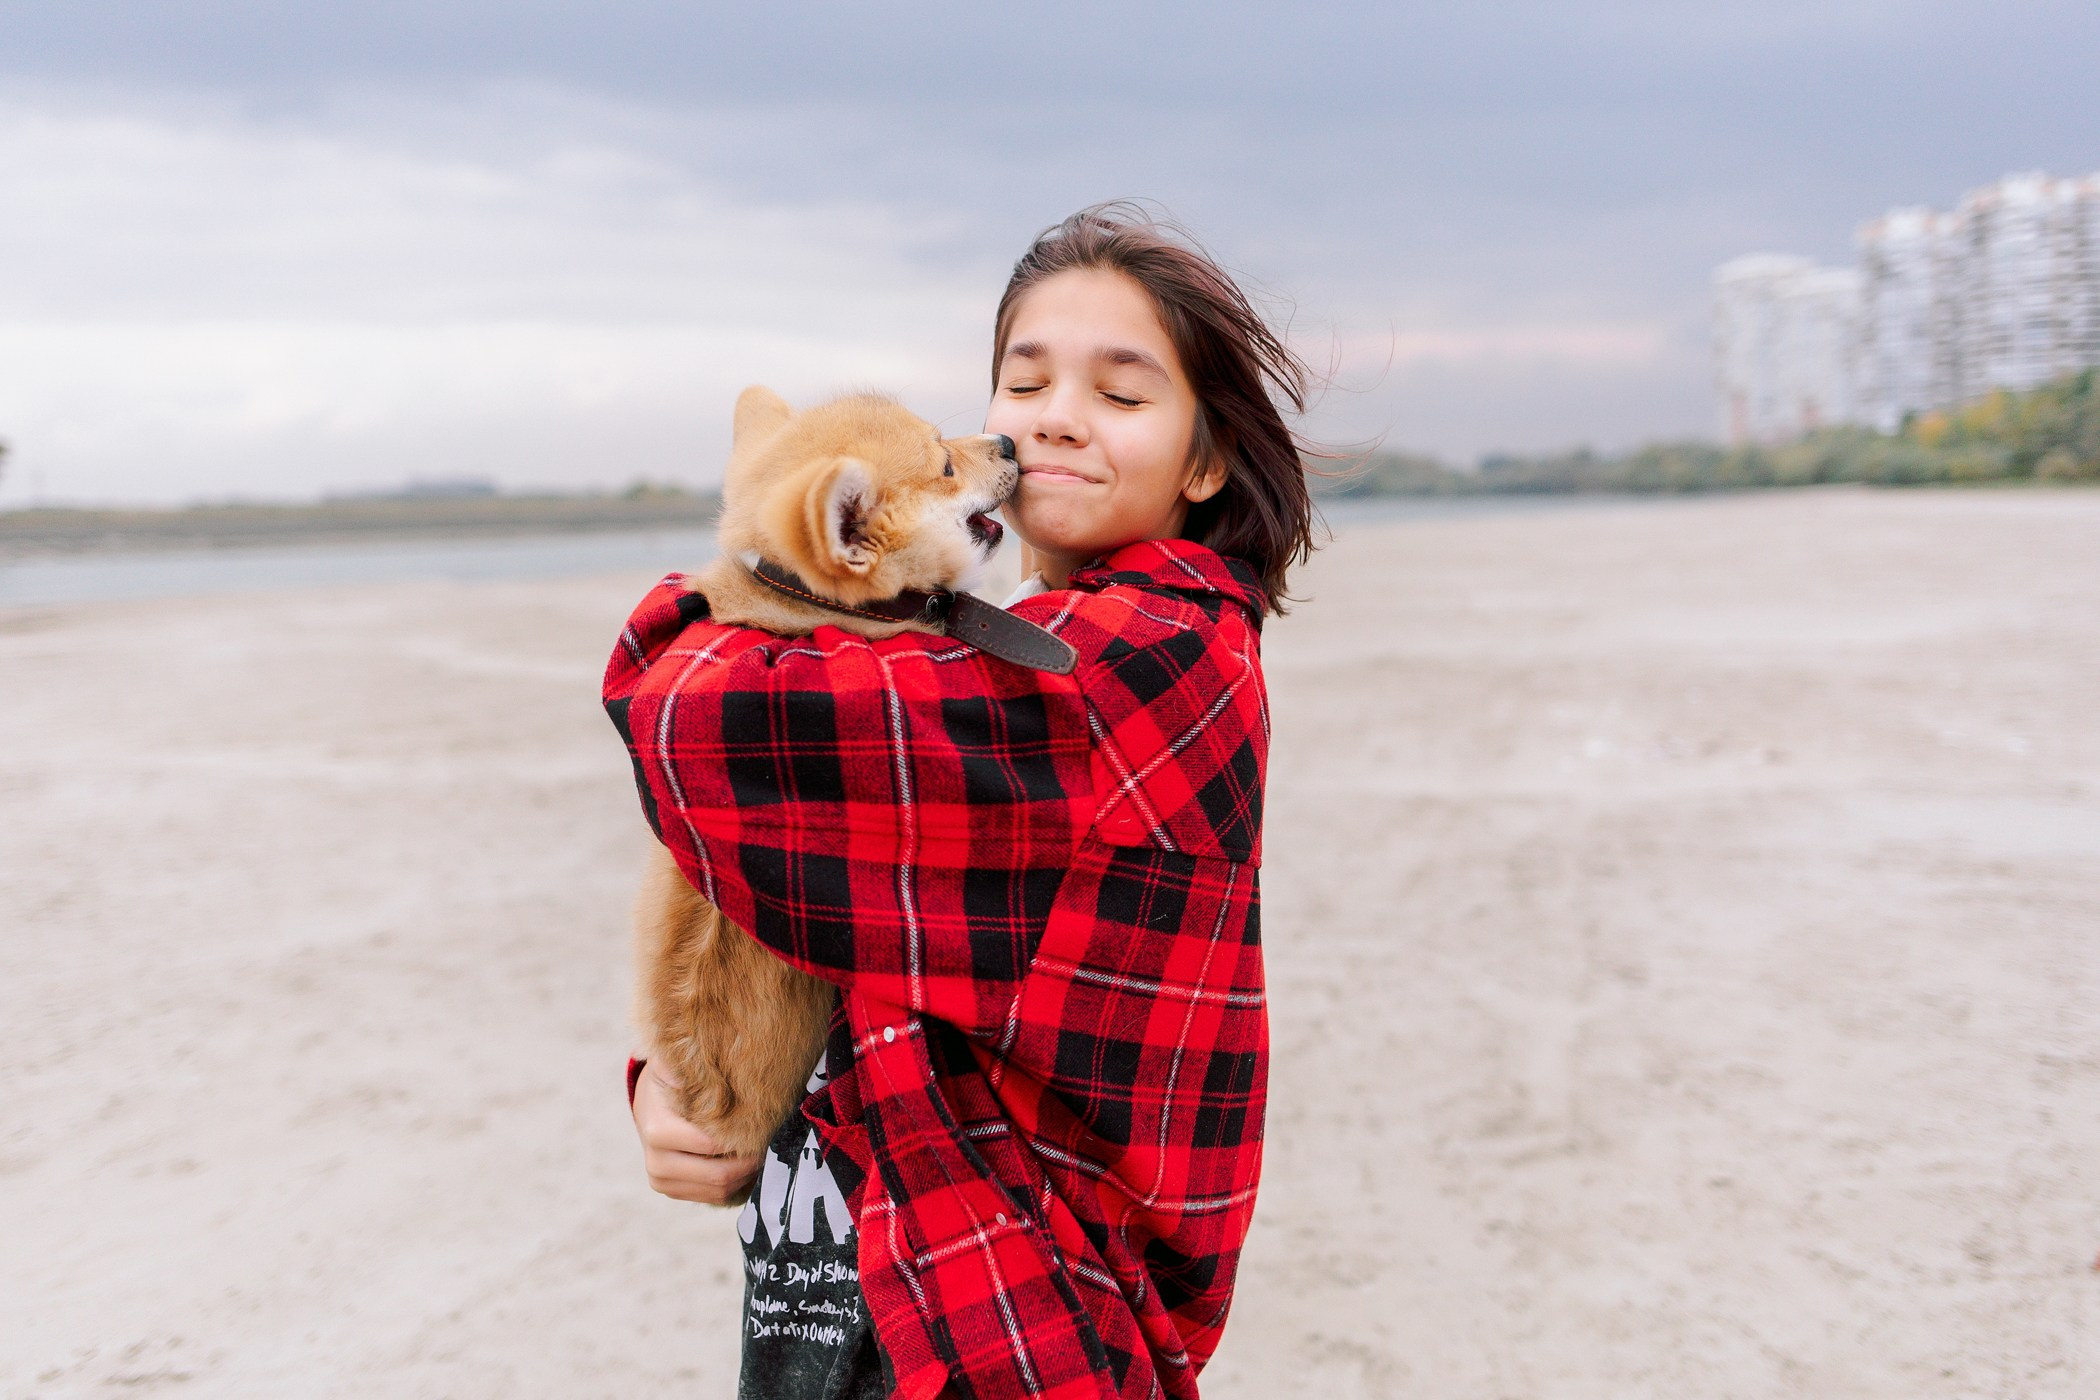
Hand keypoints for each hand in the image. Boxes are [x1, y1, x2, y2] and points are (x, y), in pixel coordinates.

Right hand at [632, 1061, 763, 1204]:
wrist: (650, 1105)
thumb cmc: (670, 1082)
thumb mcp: (674, 1066)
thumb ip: (687, 1068)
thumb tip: (701, 1072)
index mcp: (658, 1130)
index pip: (711, 1145)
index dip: (743, 1138)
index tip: (765, 1125)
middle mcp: (656, 1161)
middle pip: (718, 1175)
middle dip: (749, 1162)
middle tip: (771, 1144)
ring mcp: (662, 1180)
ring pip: (718, 1191)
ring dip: (745, 1176)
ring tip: (761, 1153)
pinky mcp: (671, 1191)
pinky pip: (713, 1197)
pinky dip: (735, 1185)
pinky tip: (746, 1165)